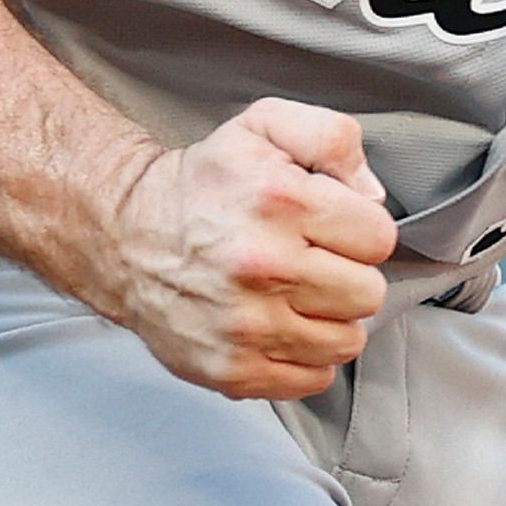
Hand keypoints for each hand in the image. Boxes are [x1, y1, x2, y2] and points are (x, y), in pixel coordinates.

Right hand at [104, 97, 398, 399]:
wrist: (126, 234)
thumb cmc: (203, 184)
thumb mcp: (265, 126)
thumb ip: (333, 139)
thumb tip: (372, 196)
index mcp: (279, 201)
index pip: (378, 238)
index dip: (360, 229)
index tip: (332, 226)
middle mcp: (263, 267)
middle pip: (368, 294)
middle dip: (349, 274)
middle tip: (313, 261)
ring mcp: (246, 325)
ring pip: (346, 342)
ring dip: (330, 319)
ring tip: (296, 294)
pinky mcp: (231, 370)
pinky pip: (312, 379)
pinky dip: (304, 357)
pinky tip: (279, 325)